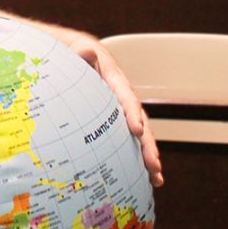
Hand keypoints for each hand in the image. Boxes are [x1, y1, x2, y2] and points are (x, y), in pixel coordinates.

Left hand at [68, 32, 163, 186]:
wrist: (72, 52)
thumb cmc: (71, 53)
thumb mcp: (73, 50)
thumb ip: (79, 53)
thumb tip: (87, 51)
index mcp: (112, 76)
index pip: (125, 95)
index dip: (132, 112)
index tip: (136, 130)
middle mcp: (121, 93)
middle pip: (139, 119)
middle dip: (147, 143)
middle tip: (154, 165)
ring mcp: (119, 107)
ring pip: (138, 132)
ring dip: (147, 154)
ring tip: (156, 177)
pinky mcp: (112, 118)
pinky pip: (126, 137)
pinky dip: (134, 154)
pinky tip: (143, 175)